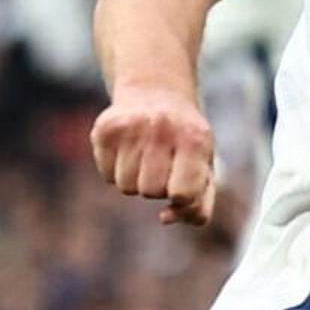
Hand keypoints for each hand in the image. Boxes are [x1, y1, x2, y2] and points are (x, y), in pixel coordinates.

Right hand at [93, 86, 217, 225]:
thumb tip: (165, 218)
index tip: (182, 186)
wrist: (155, 92)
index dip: (181, 199)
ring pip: (126, 187)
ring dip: (135, 180)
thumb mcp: (204, 168)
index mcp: (194, 140)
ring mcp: (130, 126)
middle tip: (163, 164)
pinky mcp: (105, 129)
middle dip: (157, 187)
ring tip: (145, 156)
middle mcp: (162, 128)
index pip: (183, 194)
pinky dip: (116, 171)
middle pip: (150, 192)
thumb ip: (198, 206)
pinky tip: (127, 149)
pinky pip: (107, 176)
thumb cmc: (185, 142)